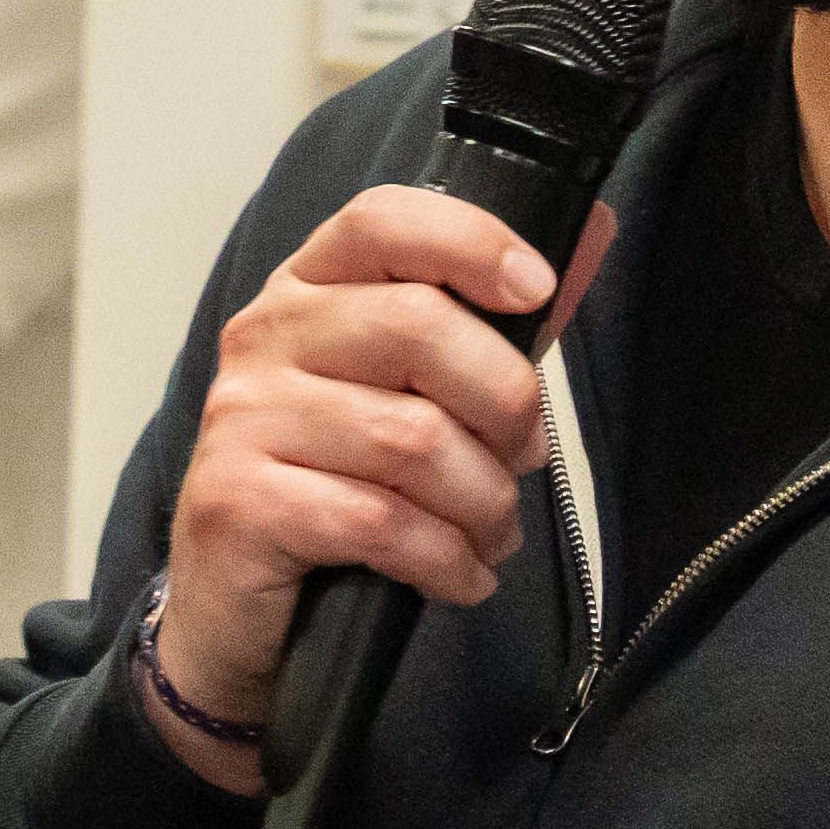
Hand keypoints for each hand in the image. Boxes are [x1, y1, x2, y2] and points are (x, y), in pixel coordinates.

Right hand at [147, 188, 609, 788]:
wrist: (238, 607)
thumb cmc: (340, 483)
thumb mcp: (420, 391)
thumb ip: (498, 318)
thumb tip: (592, 231)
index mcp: (307, 288)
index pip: (383, 221)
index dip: (470, 241)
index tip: (538, 288)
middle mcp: (263, 337)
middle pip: (415, 327)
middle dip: (504, 402)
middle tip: (524, 456)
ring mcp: (241, 419)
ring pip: (410, 439)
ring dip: (483, 500)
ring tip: (493, 532)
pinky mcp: (237, 503)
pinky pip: (378, 522)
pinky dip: (446, 559)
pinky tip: (461, 576)